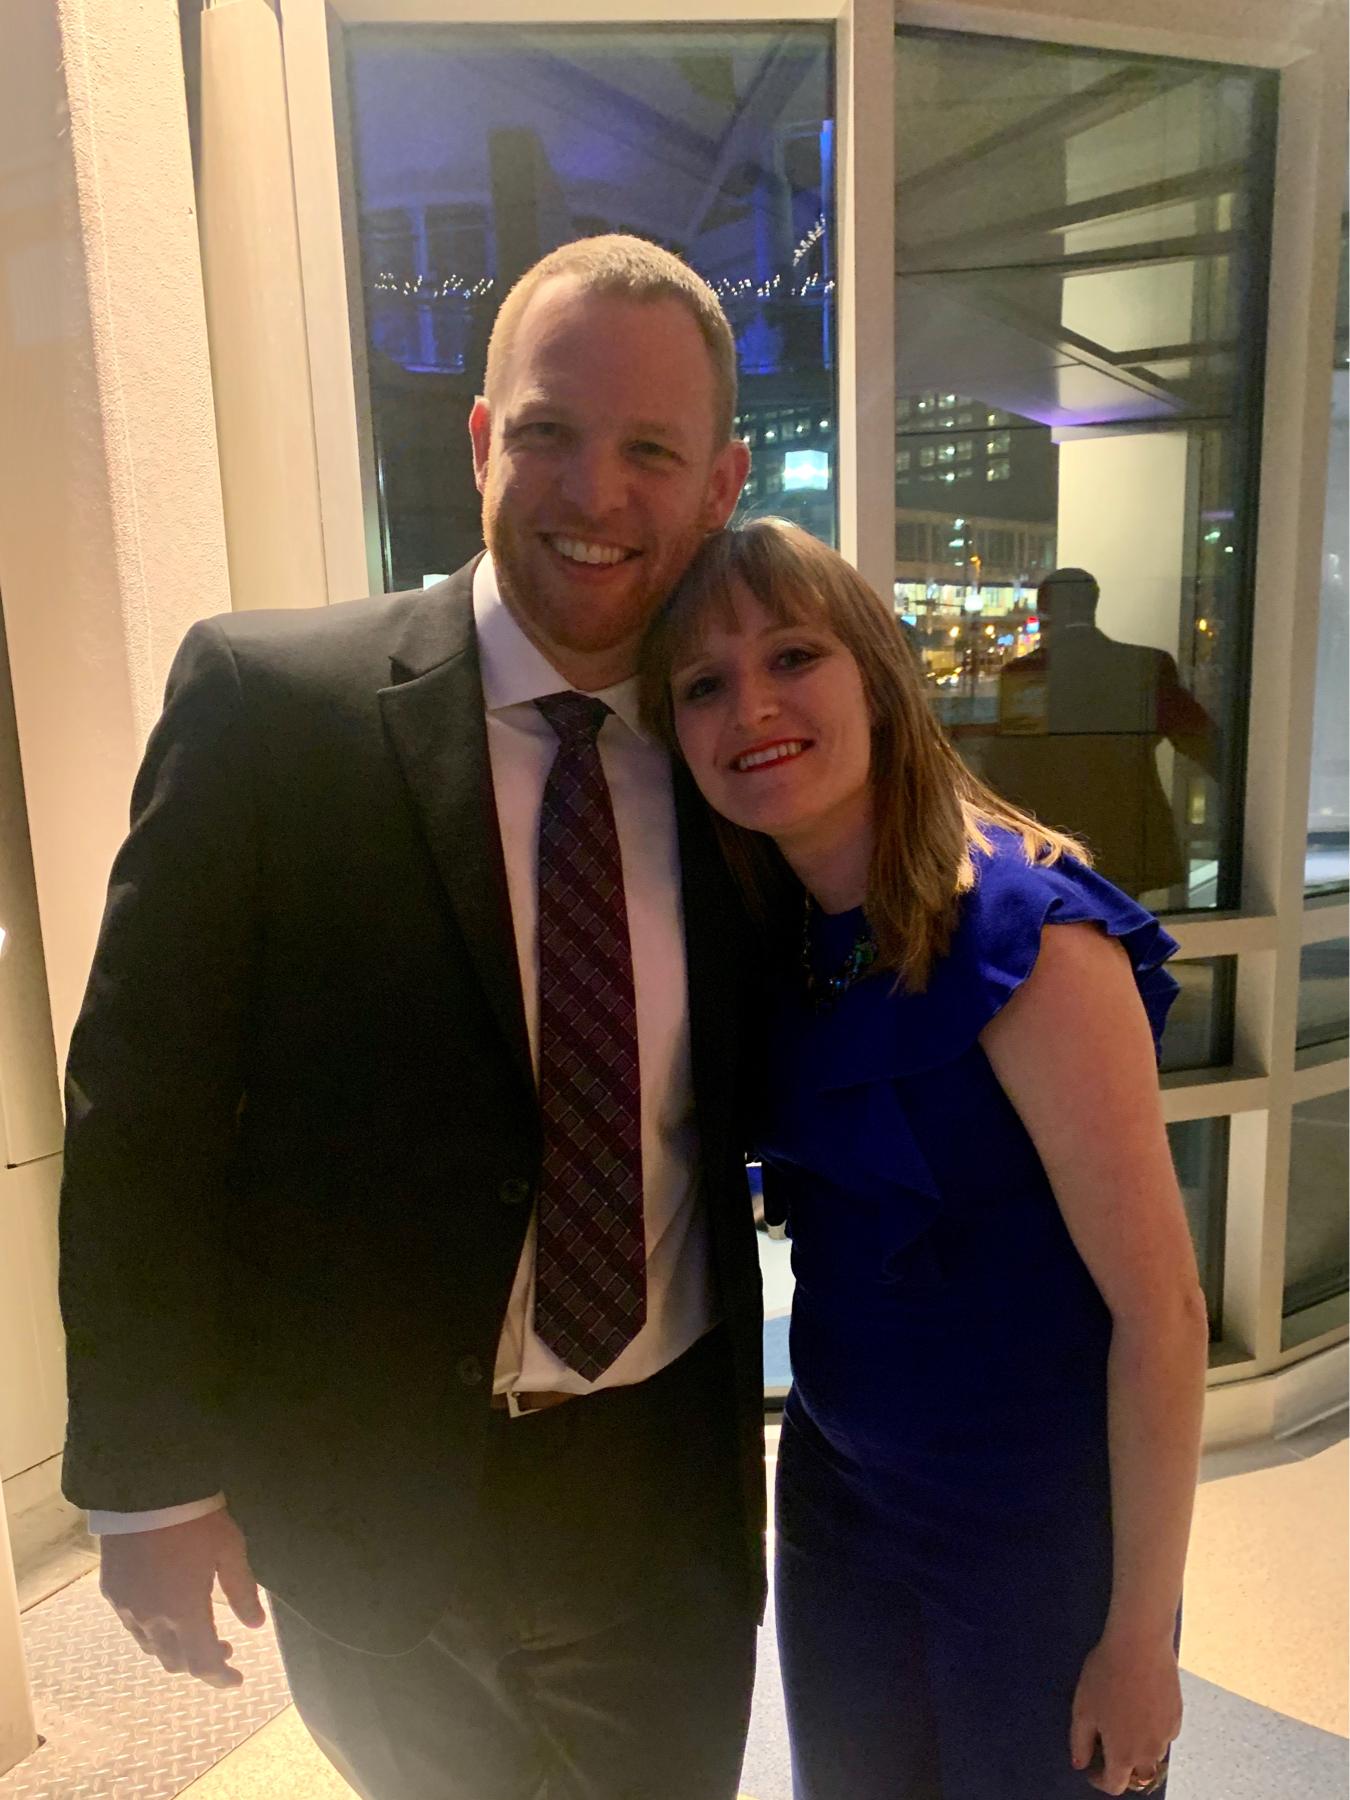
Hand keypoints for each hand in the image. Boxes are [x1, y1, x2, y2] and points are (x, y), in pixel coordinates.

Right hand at [100, 1509, 265, 1687]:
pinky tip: (166, 1614)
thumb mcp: (229, 1550)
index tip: (237, 1680)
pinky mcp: (112, 1592)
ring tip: (197, 1632)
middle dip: (202, 1663)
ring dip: (176, 1649)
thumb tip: (256, 1625)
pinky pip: (133, 1626)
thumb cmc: (196, 1519)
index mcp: (184, 1613)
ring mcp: (127, 1608)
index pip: (203, 1664)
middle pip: (175, 1661)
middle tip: (224, 1648)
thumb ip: (242, 1591)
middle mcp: (152, 1620)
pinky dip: (154, 1632)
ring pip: (152, 1647)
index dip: (221, 1678)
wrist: (147, 1491)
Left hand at [1069, 1627, 1180, 1794]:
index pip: (1114, 1785)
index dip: (1100, 1779)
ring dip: (1138, 1751)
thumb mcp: (1082, 1709)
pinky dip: (1152, 1732)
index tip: (1092, 1767)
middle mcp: (1149, 1752)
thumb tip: (1081, 1763)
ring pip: (1152, 1756)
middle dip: (1122, 1768)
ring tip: (1124, 1723)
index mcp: (1123, 1754)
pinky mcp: (1177, 1717)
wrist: (1139, 1645)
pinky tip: (1140, 1708)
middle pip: (1137, 1776)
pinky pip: (1164, 1736)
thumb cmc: (1106, 1675)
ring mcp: (1166, 1736)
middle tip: (1108, 1746)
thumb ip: (1080, 1742)